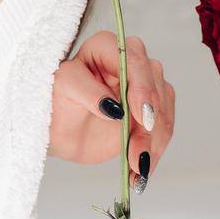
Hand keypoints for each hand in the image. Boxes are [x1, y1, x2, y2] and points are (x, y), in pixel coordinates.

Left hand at [48, 31, 173, 192]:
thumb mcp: (63, 88)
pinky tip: (140, 171)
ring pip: (163, 110)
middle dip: (149, 122)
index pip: (133, 59)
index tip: (141, 116)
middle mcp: (131, 61)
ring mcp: (144, 86)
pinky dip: (154, 152)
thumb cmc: (56, 99)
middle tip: (138, 151)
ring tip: (136, 167)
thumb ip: (87, 92)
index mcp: (107, 46)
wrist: (59, 127)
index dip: (142, 87)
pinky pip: (162, 129)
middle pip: (154, 85)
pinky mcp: (149, 111)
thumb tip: (114, 108)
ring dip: (153, 141)